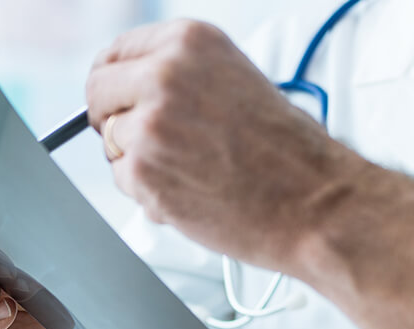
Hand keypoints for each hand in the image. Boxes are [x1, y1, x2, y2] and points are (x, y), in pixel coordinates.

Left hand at [85, 20, 368, 273]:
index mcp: (189, 41)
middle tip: (145, 143)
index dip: (114, 84)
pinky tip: (193, 191)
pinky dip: (149, 193)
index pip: (115, 53)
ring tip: (192, 169)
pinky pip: (122, 180)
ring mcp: (149, 121)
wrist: (316, 202)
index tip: (118, 101)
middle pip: (97, 91)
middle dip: (112, 120)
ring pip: (110, 141)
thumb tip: (129, 86)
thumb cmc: (287, 151)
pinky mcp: (142, 169)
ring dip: (137, 161)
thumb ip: (181, 75)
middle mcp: (164, 73)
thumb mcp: (235, 80)